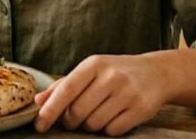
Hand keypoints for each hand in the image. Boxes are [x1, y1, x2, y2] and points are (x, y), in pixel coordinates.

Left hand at [33, 54, 168, 135]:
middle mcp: (111, 76)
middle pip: (78, 111)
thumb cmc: (115, 72)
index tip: (39, 124)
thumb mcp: (90, 71)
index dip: (50, 109)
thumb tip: (38, 101)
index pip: (66, 89)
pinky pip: (113, 130)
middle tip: (72, 120)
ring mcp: (128, 92)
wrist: (157, 73)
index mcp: (94, 64)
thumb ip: (63, 85)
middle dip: (70, 121)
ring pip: (94, 123)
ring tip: (96, 115)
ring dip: (89, 126)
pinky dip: (107, 129)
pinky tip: (112, 118)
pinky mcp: (141, 108)